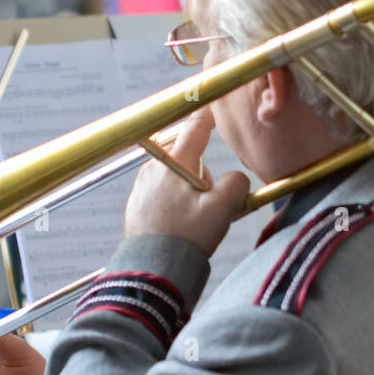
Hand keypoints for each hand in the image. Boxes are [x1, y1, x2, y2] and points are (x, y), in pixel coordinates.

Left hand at [124, 109, 250, 255]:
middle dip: (204, 175)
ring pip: (178, 178)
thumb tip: (235, 179)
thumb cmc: (186, 238)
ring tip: (195, 220)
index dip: (208, 115)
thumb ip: (236, 184)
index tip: (215, 104)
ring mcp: (142, 187)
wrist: (152, 270)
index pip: (195, 128)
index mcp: (174, 164)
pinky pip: (165, 194)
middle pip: (189, 158)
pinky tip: (181, 227)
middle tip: (211, 203)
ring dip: (192, 191)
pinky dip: (177, 204)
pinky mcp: (137, 205)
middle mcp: (153, 170)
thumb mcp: (222, 209)